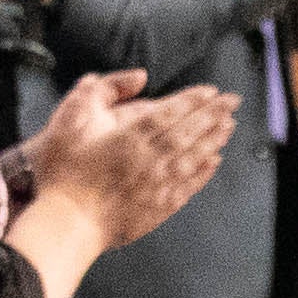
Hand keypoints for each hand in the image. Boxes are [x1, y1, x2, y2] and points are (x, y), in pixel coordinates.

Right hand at [22, 65, 242, 247]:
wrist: (65, 220)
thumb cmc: (64, 169)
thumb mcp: (71, 113)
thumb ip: (103, 88)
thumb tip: (139, 77)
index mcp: (133, 134)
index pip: (173, 111)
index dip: (195, 100)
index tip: (213, 92)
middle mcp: (152, 158)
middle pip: (190, 131)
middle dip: (214, 114)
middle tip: (233, 102)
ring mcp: (158, 185)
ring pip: (194, 157)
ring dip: (214, 140)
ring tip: (229, 127)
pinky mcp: (157, 208)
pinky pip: (188, 187)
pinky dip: (203, 173)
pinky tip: (213, 162)